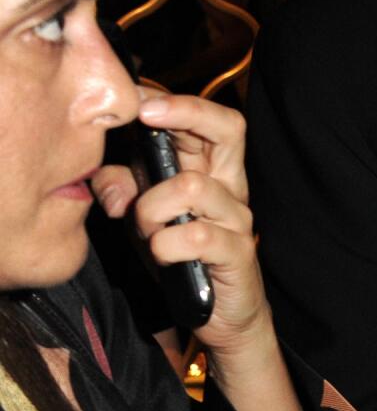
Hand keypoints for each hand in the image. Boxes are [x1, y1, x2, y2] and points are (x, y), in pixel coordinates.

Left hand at [92, 91, 276, 363]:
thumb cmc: (184, 257)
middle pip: (228, 129)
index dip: (175, 102)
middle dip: (184, 113)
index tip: (136, 96)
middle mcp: (230, 188)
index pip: (208, 121)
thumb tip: (104, 178)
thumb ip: (124, 190)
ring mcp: (237, 219)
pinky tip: (161, 254)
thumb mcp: (145, 218)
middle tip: (147, 116)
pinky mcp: (237, 253)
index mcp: (211, 173)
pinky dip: (167, 244)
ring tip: (145, 228)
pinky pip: (197, 235)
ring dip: (154, 206)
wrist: (220, 313)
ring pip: (195, 187)